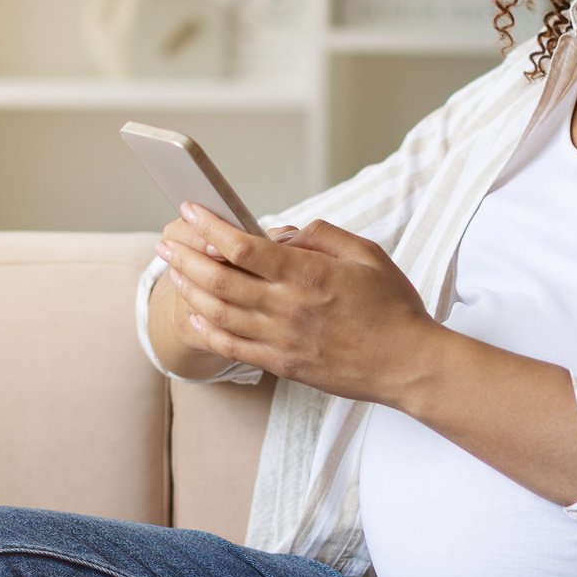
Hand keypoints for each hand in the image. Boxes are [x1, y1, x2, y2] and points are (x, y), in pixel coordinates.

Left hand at [155, 203, 441, 405]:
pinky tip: (194, 317)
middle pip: (220, 279)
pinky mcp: (283, 364)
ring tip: (175, 273)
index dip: (210, 227)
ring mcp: (282, 339)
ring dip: (190, 290)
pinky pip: (233, 349)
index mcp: (308, 274)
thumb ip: (321, 236)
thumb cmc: (393, 307)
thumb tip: (281, 233)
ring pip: (219, 313)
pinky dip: (207, 332)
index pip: (243, 247)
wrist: (408, 363)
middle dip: (186, 257)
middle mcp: (288, 307)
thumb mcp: (366, 254)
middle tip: (168, 243)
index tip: (190, 211)